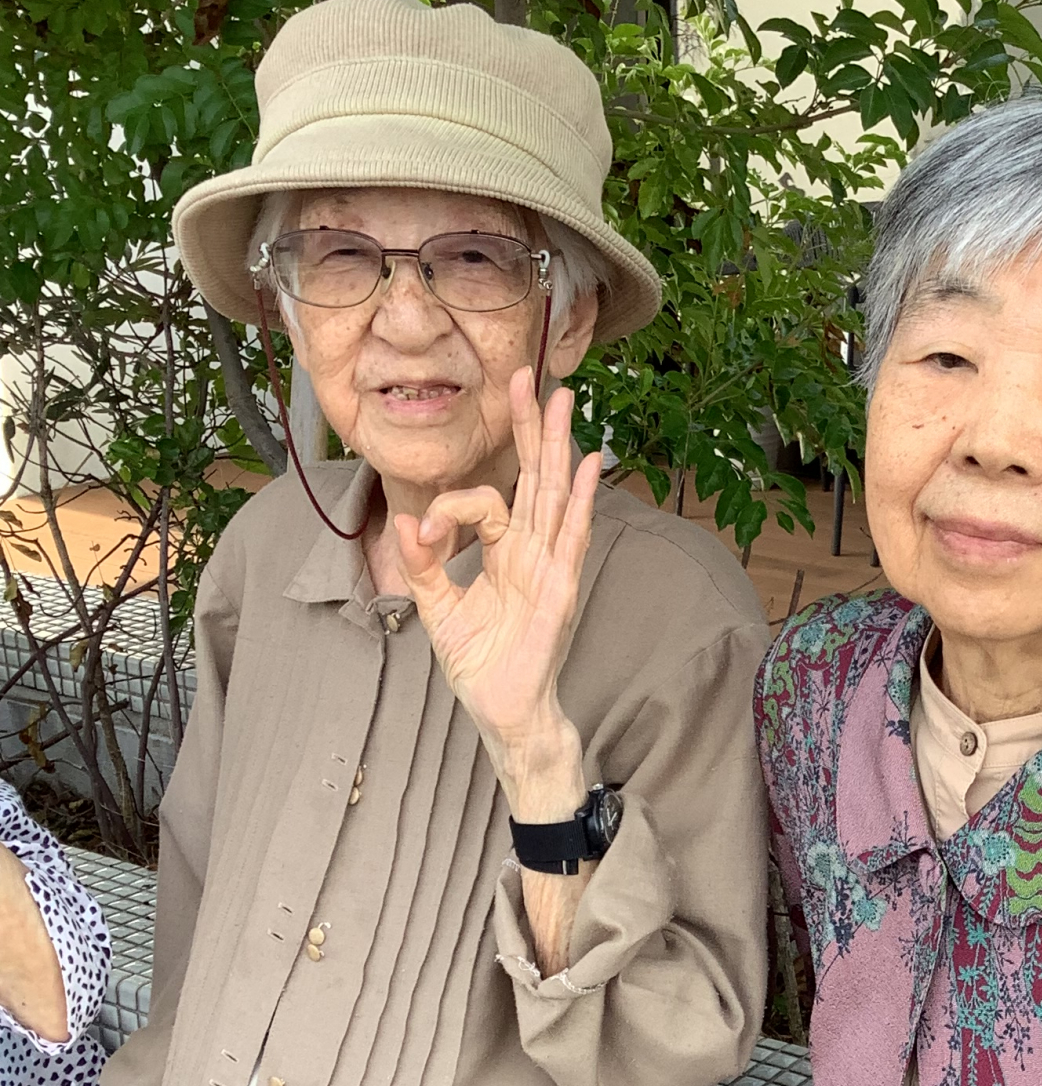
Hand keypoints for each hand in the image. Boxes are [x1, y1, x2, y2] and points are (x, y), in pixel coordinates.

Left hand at [392, 370, 600, 809]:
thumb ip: (423, 563)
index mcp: (507, 553)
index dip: (450, 506)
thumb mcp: (437, 607)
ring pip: (555, 494)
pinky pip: (571, 537)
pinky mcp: (560, 589)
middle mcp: (534, 552)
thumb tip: (411, 522)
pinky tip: (587, 463)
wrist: (503, 710)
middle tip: (528, 375)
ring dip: (558, 446)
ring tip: (564, 399)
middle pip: (535, 476)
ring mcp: (551, 568)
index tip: (425, 535)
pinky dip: (581, 500)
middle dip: (530, 426)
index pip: (486, 502)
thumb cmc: (480, 664)